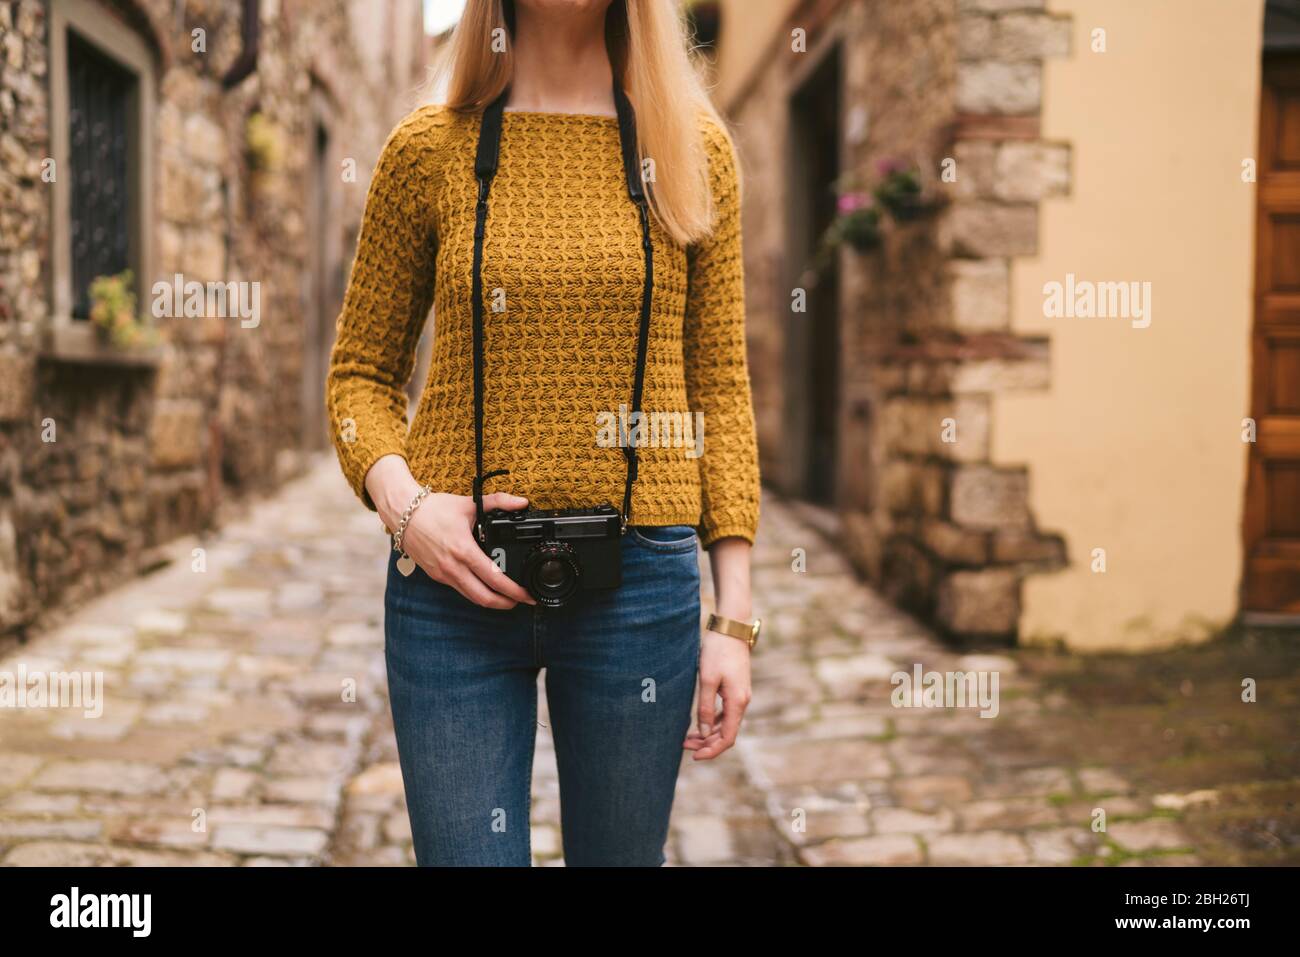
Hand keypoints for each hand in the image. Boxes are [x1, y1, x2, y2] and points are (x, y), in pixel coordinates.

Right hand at [366, 455, 534, 608]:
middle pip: (484, 598)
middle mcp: (453, 567)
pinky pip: (460, 589)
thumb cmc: (433, 509)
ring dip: (490, 601)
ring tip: (507, 597)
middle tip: (521, 600)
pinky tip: (484, 586)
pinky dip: (475, 592)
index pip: (494, 579)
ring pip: (471, 597)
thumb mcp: (469, 504)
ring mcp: (443, 574)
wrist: (402, 513)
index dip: (514, 591)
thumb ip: (499, 502)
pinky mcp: (436, 575)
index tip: (527, 595)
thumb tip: (522, 502)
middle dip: (506, 603)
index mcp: (464, 551)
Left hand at [684, 628, 751, 759]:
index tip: (695, 756)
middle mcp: (742, 701)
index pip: (728, 737)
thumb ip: (705, 708)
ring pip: (726, 724)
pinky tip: (700, 723)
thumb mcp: (707, 680)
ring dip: (709, 734)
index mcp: (737, 702)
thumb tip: (705, 734)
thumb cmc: (717, 652)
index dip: (712, 750)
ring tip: (687, 738)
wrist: (730, 628)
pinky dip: (713, 721)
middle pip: (727, 733)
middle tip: (684, 746)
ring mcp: (740, 695)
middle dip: (707, 744)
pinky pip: (726, 713)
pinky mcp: (735, 688)